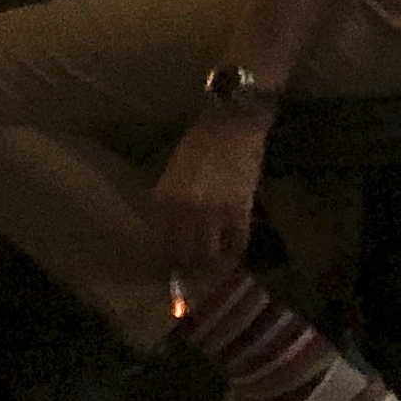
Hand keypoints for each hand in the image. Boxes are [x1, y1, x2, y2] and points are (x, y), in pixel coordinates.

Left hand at [155, 109, 270, 286]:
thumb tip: (175, 235)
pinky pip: (236, 241)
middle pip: (184, 255)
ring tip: (217, 268)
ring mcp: (211, 213)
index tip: (176, 271)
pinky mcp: (238, 210)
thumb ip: (171, 205)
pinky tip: (236, 254)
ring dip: (213, 265)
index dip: (170, 262)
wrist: (231, 124)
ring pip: (209, 254)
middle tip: (198, 276)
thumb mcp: (173, 175)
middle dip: (191, 269)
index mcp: (163, 202)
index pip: (162, 245)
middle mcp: (183, 212)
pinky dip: (236, 252)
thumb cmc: (200, 144)